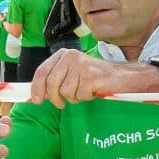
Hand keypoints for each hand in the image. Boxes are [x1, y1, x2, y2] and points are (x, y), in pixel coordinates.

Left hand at [30, 48, 144, 108]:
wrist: (122, 77)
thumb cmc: (94, 77)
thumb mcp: (71, 73)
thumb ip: (54, 80)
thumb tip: (36, 95)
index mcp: (63, 54)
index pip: (42, 71)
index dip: (36, 88)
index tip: (36, 100)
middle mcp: (71, 56)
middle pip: (51, 84)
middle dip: (54, 98)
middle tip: (61, 104)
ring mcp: (82, 65)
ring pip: (65, 92)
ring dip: (74, 98)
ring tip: (84, 91)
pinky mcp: (91, 76)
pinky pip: (79, 96)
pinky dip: (85, 98)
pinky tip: (92, 91)